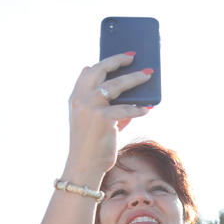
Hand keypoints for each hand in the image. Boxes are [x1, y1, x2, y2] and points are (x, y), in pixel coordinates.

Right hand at [65, 54, 151, 178]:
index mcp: (76, 98)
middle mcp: (81, 99)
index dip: (104, 62)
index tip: (118, 57)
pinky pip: (126, 109)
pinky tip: (147, 110)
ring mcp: (90, 107)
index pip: (87, 72)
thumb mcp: (100, 122)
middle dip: (117, 60)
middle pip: (100, 70)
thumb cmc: (94, 144)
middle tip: (133, 57)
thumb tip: (138, 98)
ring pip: (116, 85)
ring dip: (134, 78)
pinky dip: (138, 109)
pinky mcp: (102, 118)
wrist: (85, 165)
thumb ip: (114, 108)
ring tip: (148, 75)